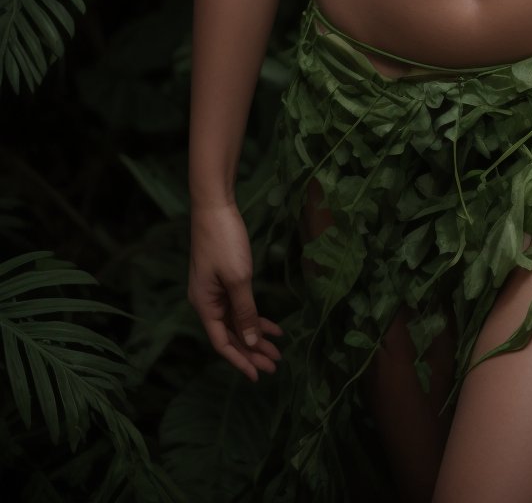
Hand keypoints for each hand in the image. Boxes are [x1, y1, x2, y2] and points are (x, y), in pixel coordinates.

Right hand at [188, 201, 284, 381]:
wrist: (215, 207)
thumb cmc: (224, 241)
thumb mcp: (238, 278)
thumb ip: (244, 311)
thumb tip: (249, 342)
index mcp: (204, 305)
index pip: (222, 343)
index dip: (240, 361)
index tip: (258, 376)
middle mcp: (207, 302)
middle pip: (231, 335)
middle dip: (252, 351)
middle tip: (274, 366)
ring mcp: (215, 290)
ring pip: (237, 321)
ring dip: (256, 336)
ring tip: (277, 351)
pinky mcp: (223, 279)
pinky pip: (239, 305)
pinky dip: (254, 316)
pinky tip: (272, 326)